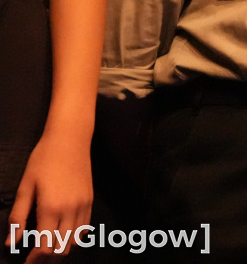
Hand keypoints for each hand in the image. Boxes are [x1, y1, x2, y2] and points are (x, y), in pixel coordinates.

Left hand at [5, 131, 91, 260]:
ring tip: (47, 250)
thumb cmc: (43, 160)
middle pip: (61, 248)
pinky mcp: (90, 201)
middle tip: (34, 259)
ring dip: (61, 250)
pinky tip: (62, 236)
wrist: (70, 140)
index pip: (44, 246)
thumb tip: (11, 243)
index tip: (25, 262)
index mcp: (50, 208)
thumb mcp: (25, 186)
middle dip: (47, 259)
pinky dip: (74, 238)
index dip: (34, 259)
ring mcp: (83, 206)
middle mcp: (70, 210)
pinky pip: (85, 229)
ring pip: (75, 241)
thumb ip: (17, 216)